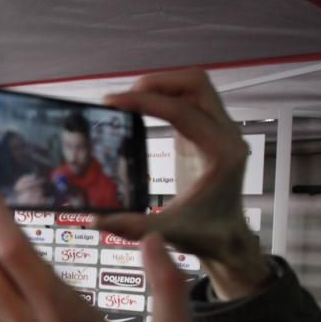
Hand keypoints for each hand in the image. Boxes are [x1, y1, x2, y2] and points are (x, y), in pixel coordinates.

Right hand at [95, 68, 272, 299]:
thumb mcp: (168, 231)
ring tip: (128, 100)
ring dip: (160, 86)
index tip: (112, 102)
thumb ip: (132, 226)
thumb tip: (94, 220)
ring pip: (193, 87)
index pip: (182, 110)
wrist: (227, 238)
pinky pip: (187, 101)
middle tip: (122, 97)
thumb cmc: (205, 234)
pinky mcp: (205, 133)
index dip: (145, 101)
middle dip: (156, 83)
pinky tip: (138, 110)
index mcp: (220, 152)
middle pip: (195, 84)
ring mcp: (218, 130)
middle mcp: (225, 134)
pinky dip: (163, 98)